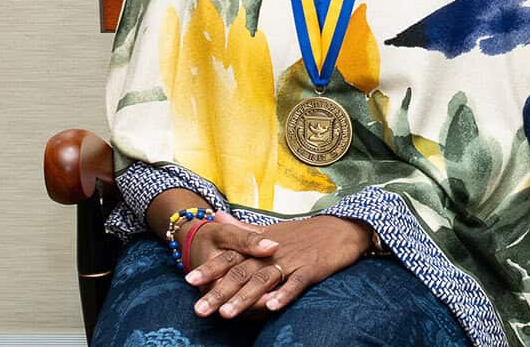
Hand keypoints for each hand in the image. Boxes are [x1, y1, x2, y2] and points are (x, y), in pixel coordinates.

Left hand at [186, 214, 371, 318]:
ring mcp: (292, 260)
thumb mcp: (271, 230)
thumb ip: (242, 230)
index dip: (210, 268)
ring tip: (227, 313)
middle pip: (242, 272)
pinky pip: (296, 283)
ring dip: (245, 297)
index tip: (188, 281)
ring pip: (264, 279)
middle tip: (200, 310)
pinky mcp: (312, 268)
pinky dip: (283, 294)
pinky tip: (271, 307)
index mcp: (261, 245)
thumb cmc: (304, 234)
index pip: (231, 256)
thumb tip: (215, 216)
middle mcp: (272, 252)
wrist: (341, 229)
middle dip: (220, 291)